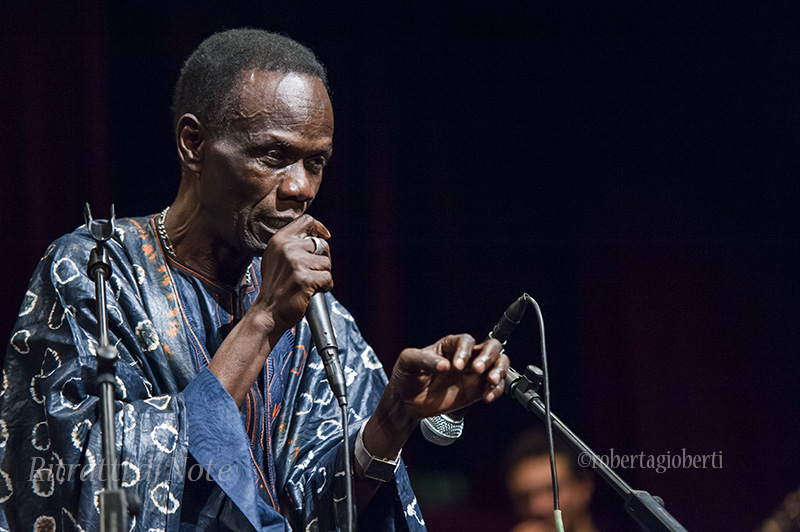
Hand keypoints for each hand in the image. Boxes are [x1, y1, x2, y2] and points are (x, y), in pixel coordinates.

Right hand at [254, 214, 331, 331]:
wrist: (268, 312)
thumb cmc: (275, 287)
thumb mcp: (276, 257)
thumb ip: (292, 244)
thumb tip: (316, 236)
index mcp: (280, 240)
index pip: (306, 221)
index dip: (319, 228)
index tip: (325, 236)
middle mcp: (287, 248)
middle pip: (322, 244)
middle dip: (322, 260)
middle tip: (311, 272)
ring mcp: (296, 263)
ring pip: (327, 263)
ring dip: (323, 275)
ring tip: (309, 283)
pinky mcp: (305, 279)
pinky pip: (328, 278)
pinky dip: (325, 286)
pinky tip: (312, 291)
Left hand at [387, 334, 508, 420]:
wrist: (407, 402)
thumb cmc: (406, 376)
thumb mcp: (407, 362)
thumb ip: (423, 360)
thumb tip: (444, 365)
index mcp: (449, 345)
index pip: (466, 341)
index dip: (465, 351)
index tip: (456, 366)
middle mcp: (466, 356)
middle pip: (491, 346)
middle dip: (489, 356)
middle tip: (477, 370)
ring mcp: (474, 373)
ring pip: (500, 363)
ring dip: (499, 370)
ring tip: (490, 382)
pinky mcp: (478, 390)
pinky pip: (497, 387)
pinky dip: (497, 390)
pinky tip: (487, 397)